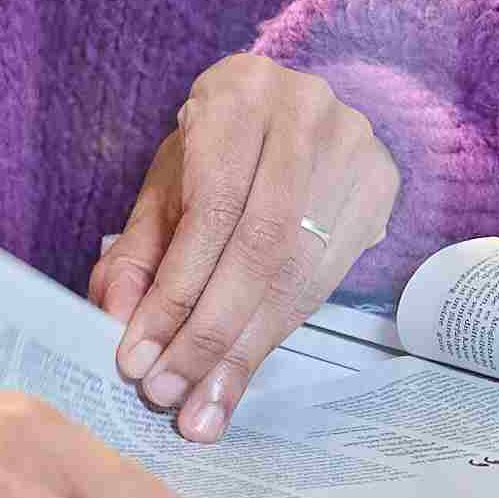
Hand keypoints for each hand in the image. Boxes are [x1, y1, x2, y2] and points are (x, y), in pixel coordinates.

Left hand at [93, 55, 396, 442]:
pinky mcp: (381, 186)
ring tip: (202, 404)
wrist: (292, 124)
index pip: (209, 211)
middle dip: (208, 333)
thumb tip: (116, 319)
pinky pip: (327, 279)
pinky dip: (276, 333)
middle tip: (169, 394)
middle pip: (259, 247)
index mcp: (237, 93)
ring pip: (298, 271)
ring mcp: (354, 147)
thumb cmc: (217, 157)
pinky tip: (241, 372)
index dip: (173, 293)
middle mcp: (304, 111)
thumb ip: (137, 254)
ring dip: (243, 349)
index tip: (138, 359)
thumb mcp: (166, 192)